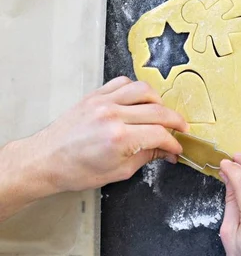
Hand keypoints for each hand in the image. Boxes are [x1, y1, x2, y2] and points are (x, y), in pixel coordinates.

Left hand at [0, 76, 187, 220]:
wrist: (45, 160)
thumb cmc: (76, 170)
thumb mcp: (118, 172)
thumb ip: (146, 157)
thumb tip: (165, 151)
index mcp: (119, 138)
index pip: (160, 134)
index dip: (173, 142)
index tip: (176, 148)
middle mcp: (113, 115)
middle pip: (158, 110)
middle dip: (175, 122)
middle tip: (180, 130)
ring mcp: (103, 102)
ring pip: (144, 90)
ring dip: (159, 102)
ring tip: (162, 114)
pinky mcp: (95, 95)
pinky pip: (123, 83)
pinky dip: (137, 90)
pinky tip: (140, 101)